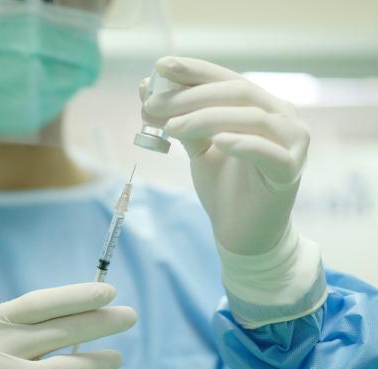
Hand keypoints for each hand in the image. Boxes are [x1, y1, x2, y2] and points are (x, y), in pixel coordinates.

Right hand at [0, 283, 136, 368]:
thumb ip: (35, 327)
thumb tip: (93, 308)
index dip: (76, 296)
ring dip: (97, 361)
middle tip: (129, 317)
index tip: (109, 292)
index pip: (38, 304)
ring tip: (117, 358)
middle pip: (56, 332)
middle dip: (98, 322)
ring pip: (62, 368)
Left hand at [142, 56, 309, 254]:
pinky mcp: (290, 172)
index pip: (226, 78)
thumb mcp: (196, 147)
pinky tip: (217, 141)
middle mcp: (282, 116)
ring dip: (206, 117)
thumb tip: (147, 90)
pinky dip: (242, 143)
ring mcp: (292, 142)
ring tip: (171, 128)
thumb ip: (179, 120)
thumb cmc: (223, 186)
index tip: (160, 65)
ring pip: (252, 117)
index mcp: (260, 105)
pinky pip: (268, 152)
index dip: (194, 70)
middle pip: (238, 92)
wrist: (242, 232)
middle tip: (154, 104)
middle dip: (191, 96)